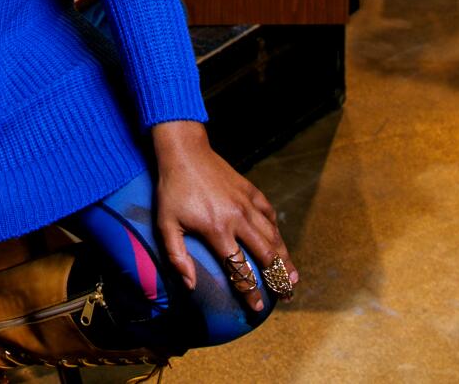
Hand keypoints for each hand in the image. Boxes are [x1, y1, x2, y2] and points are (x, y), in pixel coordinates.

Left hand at [150, 121, 296, 311]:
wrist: (185, 152)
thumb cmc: (172, 190)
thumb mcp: (166, 224)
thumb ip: (177, 256)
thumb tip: (190, 285)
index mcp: (217, 230)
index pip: (239, 268)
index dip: (250, 291)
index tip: (257, 307)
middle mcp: (237, 218)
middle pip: (265, 254)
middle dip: (277, 277)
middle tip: (285, 295)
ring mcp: (247, 203)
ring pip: (272, 235)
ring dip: (284, 257)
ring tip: (292, 276)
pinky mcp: (250, 190)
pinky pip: (269, 212)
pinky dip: (275, 228)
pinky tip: (279, 240)